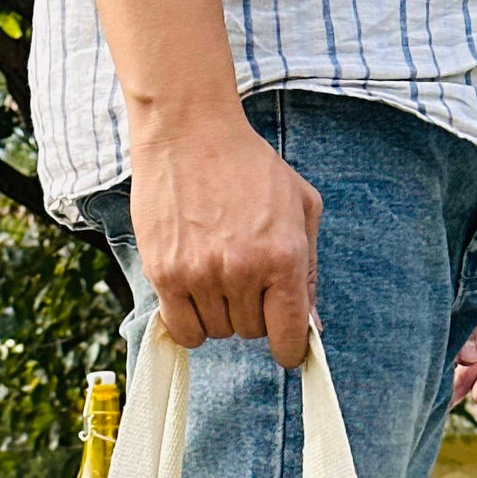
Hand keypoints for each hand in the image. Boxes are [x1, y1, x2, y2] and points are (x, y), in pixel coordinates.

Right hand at [129, 108, 321, 369]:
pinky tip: (193, 293)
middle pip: (251, 333)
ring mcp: (201, 275)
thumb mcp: (301, 205)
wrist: (188, 130)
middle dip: (252, 313)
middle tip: (243, 275)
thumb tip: (311, 325)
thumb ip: (308, 269)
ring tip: (216, 271)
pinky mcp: (165, 274)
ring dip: (220, 313)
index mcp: (282, 256)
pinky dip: (190, 322)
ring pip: (218, 332)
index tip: (285, 346)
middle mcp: (243, 271)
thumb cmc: (248, 165)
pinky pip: (183, 330)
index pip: (289, 335)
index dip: (290, 348)